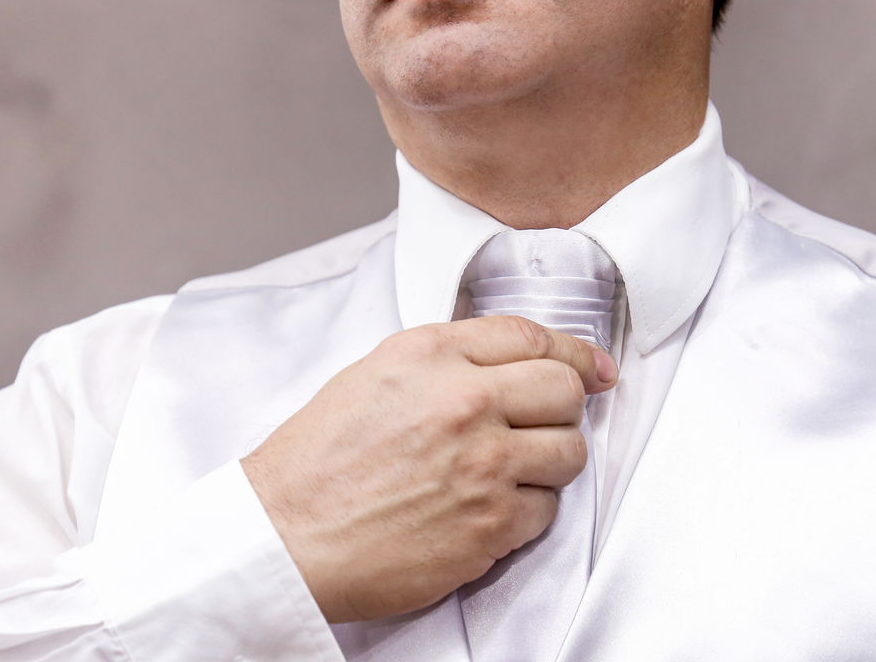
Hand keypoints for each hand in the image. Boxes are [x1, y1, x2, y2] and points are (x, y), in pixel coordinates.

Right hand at [240, 316, 617, 622]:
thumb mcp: (374, 377)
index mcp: (430, 355)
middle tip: (549, 422)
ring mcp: (483, 464)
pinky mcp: (491, 524)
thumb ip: (445, 361)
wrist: (284, 538)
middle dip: (566, 405)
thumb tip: (512, 364)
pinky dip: (527, 512)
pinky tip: (489, 509)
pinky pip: (547, 510)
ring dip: (551, 461)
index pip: (530, 336)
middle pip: (564, 390)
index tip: (591, 367)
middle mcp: (464, 400)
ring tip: (513, 470)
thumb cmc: (316, 463)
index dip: (571, 352)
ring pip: (569, 452)